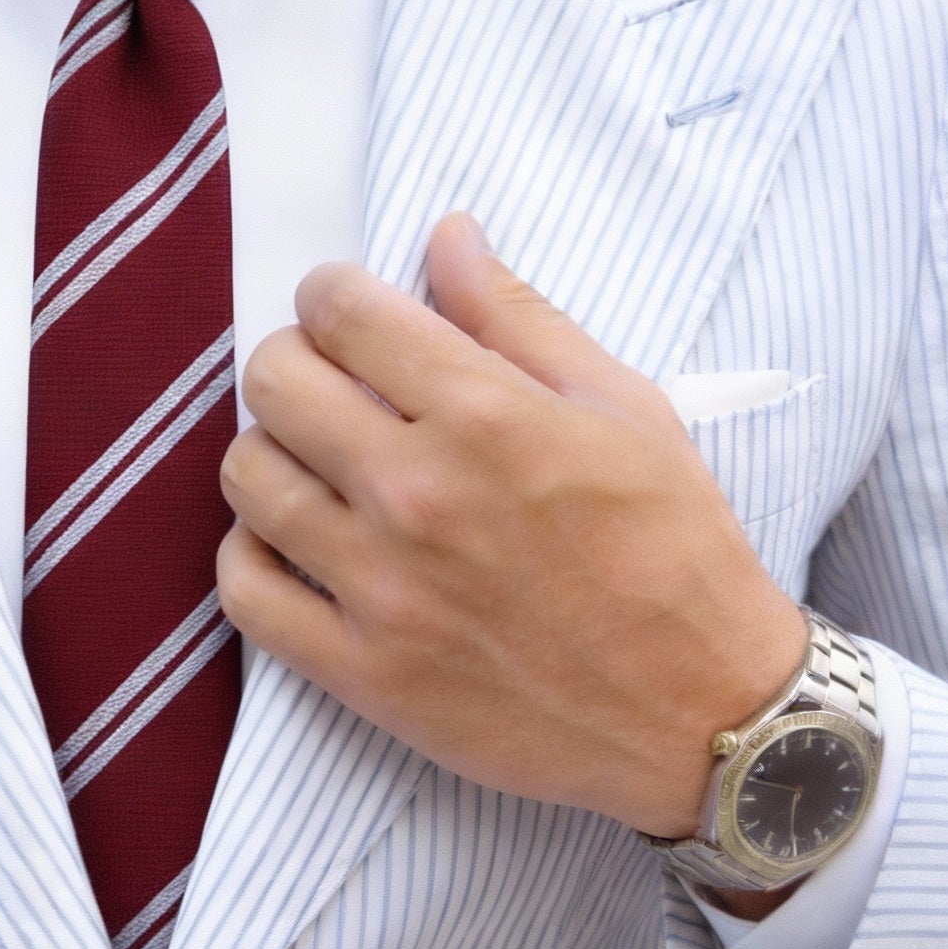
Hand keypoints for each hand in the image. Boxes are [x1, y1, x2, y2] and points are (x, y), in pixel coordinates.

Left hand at [217, 212, 805, 840]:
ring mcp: (379, 587)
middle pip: (274, 382)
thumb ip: (518, 317)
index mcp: (485, 415)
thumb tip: (446, 234)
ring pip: (246, 477)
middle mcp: (417, 493)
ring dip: (271, 454)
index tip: (348, 314)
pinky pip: (244, 591)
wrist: (703, 713)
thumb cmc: (675, 552)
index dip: (333, 296)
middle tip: (332, 386)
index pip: (341, 312)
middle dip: (295, 363)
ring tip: (316, 466)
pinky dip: (252, 555)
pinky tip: (293, 543)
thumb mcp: (625, 408)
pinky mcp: (359, 670)